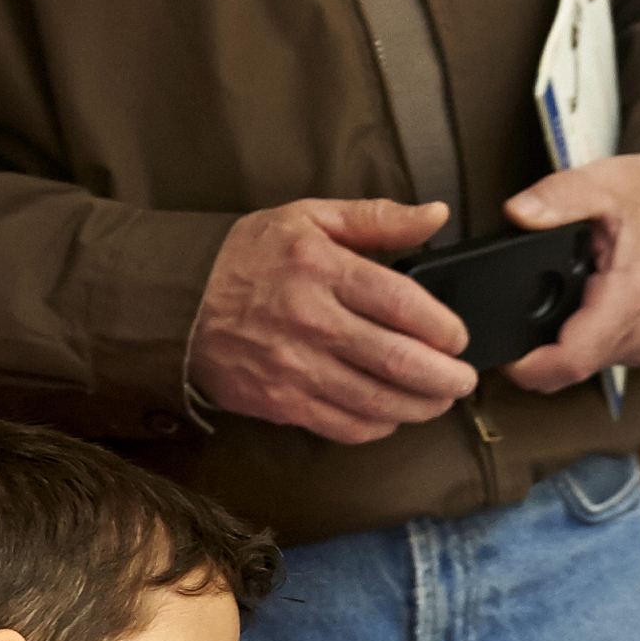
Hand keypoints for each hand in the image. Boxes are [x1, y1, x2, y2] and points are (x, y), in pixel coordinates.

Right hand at [186, 196, 477, 443]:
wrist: (175, 305)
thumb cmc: (246, 257)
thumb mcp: (308, 218)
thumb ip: (376, 218)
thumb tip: (436, 215)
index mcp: (321, 268)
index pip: (402, 303)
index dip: (442, 327)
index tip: (459, 338)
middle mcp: (310, 320)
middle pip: (397, 360)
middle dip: (444, 378)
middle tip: (464, 380)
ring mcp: (294, 367)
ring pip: (377, 401)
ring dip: (420, 407)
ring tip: (439, 400)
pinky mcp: (280, 403)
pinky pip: (344, 425)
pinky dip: (378, 425)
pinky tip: (392, 415)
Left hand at [499, 149, 639, 393]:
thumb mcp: (606, 182)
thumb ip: (558, 197)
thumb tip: (519, 213)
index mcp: (631, 297)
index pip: (572, 360)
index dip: (529, 368)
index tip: (503, 357)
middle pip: (572, 369)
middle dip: (535, 355)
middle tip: (509, 325)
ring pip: (586, 365)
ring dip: (559, 347)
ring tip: (548, 307)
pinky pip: (603, 355)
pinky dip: (582, 339)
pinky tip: (579, 308)